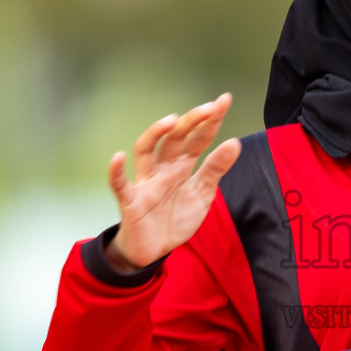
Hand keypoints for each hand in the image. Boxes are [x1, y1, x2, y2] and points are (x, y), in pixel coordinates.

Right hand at [105, 94, 241, 271]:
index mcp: (181, 166)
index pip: (198, 138)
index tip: (225, 100)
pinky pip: (120, 184)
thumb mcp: (202, 194)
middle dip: (192, 121)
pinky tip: (118, 157)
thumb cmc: (175, 218)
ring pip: (146, 151)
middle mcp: (163, 168)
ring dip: (156, 134)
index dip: (211, 120)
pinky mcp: (131, 201)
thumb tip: (235, 142)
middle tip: (211, 107)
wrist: (154, 250)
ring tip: (172, 120)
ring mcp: (145, 183)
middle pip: (175, 138)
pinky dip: (115, 171)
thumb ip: (215, 169)